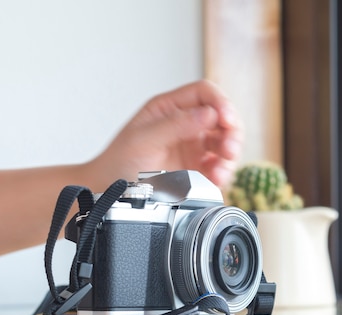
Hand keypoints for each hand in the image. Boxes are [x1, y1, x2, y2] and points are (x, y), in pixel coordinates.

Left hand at [89, 79, 242, 187]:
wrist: (110, 193)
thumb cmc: (117, 164)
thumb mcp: (143, 139)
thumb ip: (175, 125)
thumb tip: (208, 115)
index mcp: (170, 109)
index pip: (205, 94)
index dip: (220, 103)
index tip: (226, 119)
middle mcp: (185, 125)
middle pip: (222, 118)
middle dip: (231, 132)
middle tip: (228, 148)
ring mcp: (193, 148)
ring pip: (225, 142)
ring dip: (230, 154)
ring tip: (221, 168)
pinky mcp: (198, 171)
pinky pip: (220, 167)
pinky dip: (224, 172)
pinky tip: (216, 178)